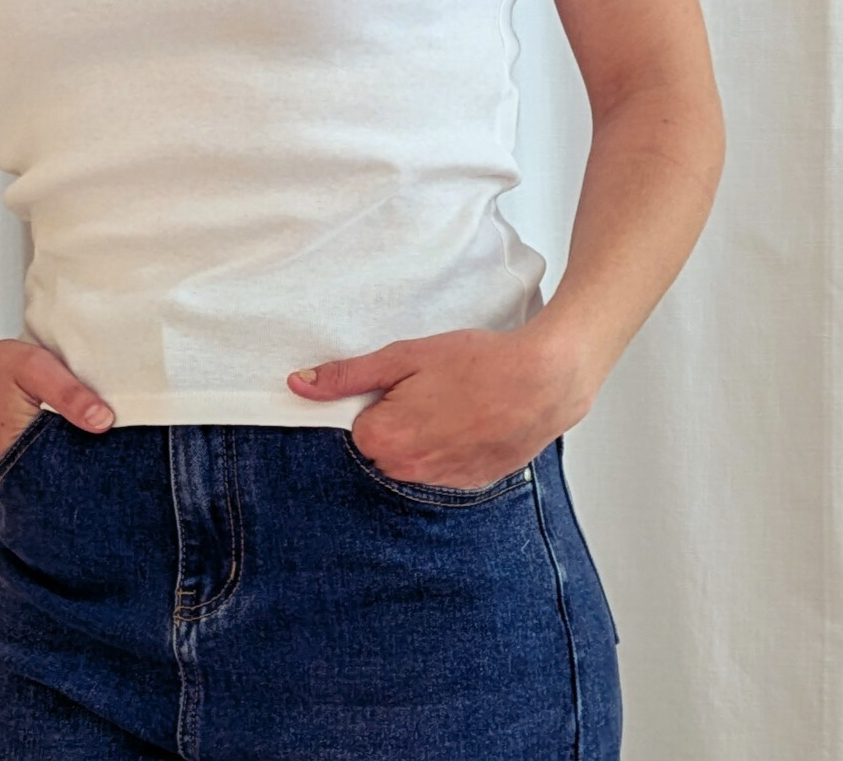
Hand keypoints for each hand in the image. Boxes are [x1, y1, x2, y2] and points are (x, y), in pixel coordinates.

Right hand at [0, 325, 115, 471]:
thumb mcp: (34, 368)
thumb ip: (69, 394)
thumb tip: (105, 422)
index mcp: (21, 451)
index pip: (71, 472)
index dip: (97, 462)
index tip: (123, 455)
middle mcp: (12, 468)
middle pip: (61, 475)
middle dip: (87, 463)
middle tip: (117, 450)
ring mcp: (5, 466)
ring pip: (48, 470)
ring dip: (69, 456)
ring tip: (97, 441)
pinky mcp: (2, 458)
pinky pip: (35, 462)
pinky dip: (52, 450)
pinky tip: (68, 435)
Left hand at [286, 323, 597, 488]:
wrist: (543, 382)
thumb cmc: (477, 363)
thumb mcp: (403, 357)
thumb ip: (347, 376)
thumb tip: (299, 384)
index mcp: (385, 439)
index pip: (355, 426)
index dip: (376, 399)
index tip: (402, 384)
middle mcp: (409, 471)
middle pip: (380, 446)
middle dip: (396, 419)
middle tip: (430, 389)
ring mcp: (442, 482)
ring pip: (412, 458)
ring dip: (423, 434)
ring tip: (455, 402)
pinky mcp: (470, 483)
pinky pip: (442, 468)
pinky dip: (450, 446)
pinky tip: (471, 420)